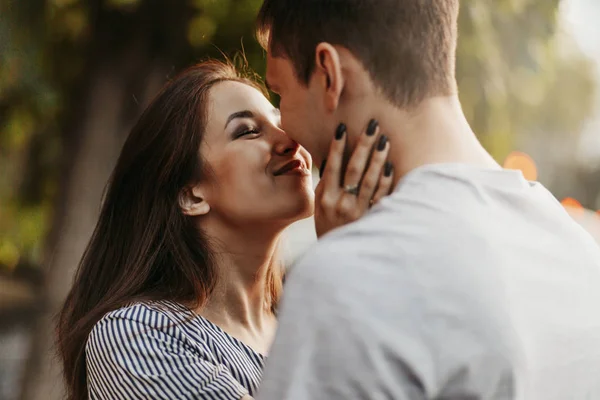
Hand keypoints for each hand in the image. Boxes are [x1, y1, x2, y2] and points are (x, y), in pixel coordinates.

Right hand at [314, 119, 393, 237]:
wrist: (338, 260)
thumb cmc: (328, 229)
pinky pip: (381, 197)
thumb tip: (330, 160)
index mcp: (325, 198)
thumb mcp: (318, 208)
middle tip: (372, 125)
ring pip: (369, 180)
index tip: (343, 127)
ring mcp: (357, 212)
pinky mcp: (372, 219)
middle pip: (353, 169)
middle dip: (363, 145)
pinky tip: (390, 166)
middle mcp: (340, 203)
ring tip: (384, 140)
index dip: (338, 147)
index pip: (332, 166)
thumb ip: (324, 186)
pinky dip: (386, 181)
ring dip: (377, 158)